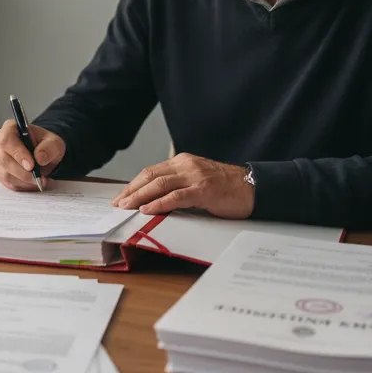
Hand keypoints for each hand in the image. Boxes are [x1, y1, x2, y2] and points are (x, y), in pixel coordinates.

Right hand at [0, 120, 66, 190]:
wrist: (42, 152)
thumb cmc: (45, 144)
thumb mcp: (53, 142)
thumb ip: (49, 148)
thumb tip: (40, 158)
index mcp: (10, 128)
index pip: (7, 140)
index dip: (18, 154)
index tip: (31, 165)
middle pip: (3, 159)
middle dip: (22, 172)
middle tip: (38, 178)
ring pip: (4, 174)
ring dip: (23, 181)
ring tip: (39, 181)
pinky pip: (7, 183)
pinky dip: (21, 186)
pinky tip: (32, 183)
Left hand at [111, 153, 253, 217]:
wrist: (253, 187)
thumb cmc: (226, 188)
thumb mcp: (197, 182)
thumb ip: (177, 186)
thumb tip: (153, 200)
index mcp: (182, 162)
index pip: (151, 171)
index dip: (133, 184)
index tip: (121, 196)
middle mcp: (186, 165)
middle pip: (150, 175)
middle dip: (131, 190)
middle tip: (118, 203)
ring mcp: (195, 176)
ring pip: (159, 184)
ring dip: (139, 197)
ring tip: (127, 207)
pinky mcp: (204, 190)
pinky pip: (176, 196)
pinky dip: (159, 203)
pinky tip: (147, 210)